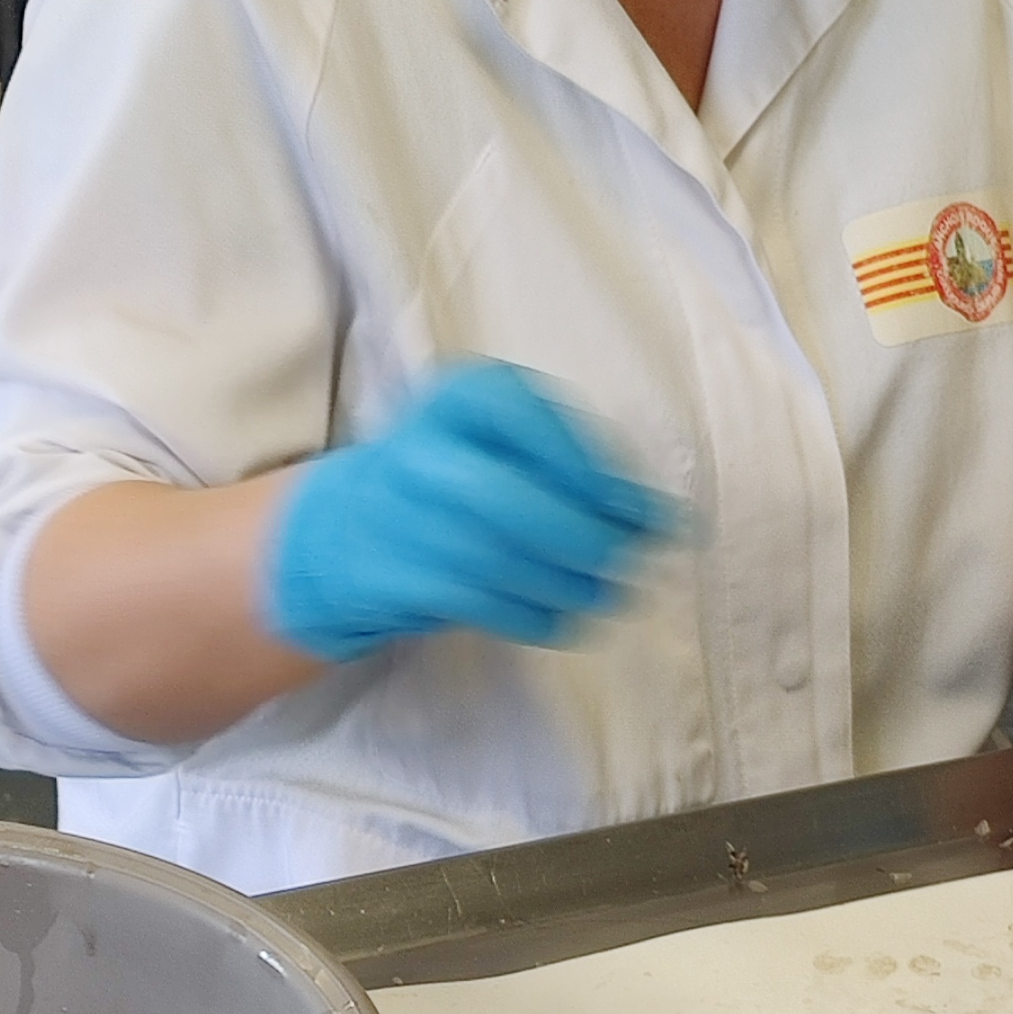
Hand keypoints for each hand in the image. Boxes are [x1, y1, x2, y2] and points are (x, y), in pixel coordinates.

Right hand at [265, 362, 671, 663]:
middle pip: (502, 498)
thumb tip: (663, 520)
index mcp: (459, 397)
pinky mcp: (392, 577)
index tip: (641, 510)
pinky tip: (561, 616)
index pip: (528, 420)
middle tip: (625, 562)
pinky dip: (529, 615)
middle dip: (577, 537)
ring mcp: (397, 516)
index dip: (592, 469)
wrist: (349, 531)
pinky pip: (472, 601)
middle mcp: (419, 449)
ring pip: (490, 559)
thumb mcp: (513, 450)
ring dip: (564, 586)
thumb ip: (582, 475)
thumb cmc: (461, 482)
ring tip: (607, 596)